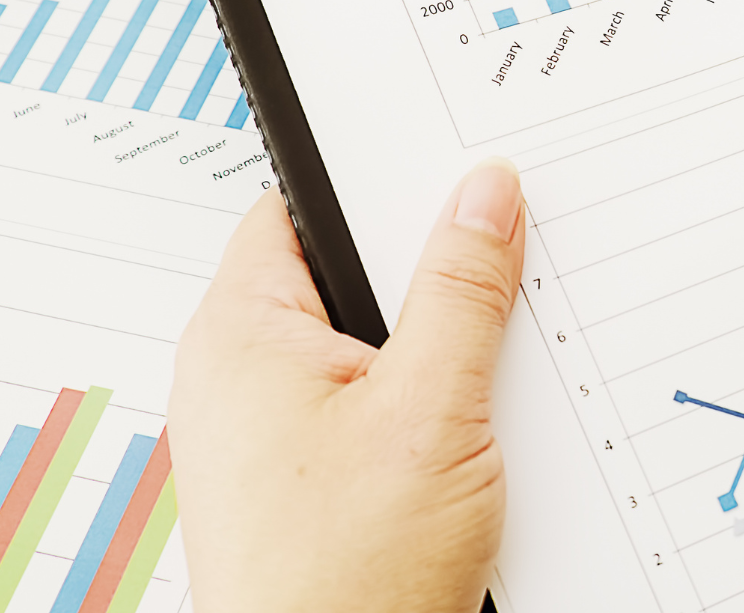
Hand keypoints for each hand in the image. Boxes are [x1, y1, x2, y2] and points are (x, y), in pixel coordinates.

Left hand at [171, 159, 526, 612]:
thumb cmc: (345, 578)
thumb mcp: (430, 409)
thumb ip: (461, 290)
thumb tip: (482, 194)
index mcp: (241, 334)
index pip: (302, 206)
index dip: (380, 183)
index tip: (454, 172)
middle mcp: (240, 379)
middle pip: (347, 279)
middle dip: (429, 277)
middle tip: (502, 273)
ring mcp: (270, 437)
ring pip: (371, 352)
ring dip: (438, 356)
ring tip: (493, 377)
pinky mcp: (306, 485)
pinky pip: (373, 414)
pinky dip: (427, 413)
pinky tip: (478, 437)